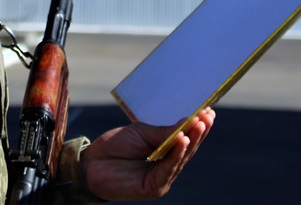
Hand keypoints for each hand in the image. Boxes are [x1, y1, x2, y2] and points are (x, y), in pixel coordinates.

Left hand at [80, 108, 214, 200]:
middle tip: (209, 116)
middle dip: (199, 132)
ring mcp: (162, 178)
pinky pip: (168, 169)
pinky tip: (183, 140)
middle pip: (188, 149)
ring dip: (191, 140)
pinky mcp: (154, 187)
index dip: (197, 127)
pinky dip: (176, 154)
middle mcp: (166, 166)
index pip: (185, 139)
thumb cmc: (116, 146)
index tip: (209, 111)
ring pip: (181, 159)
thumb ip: (163, 132)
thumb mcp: (141, 133)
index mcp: (164, 152)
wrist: (91, 163)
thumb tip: (188, 122)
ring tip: (199, 124)